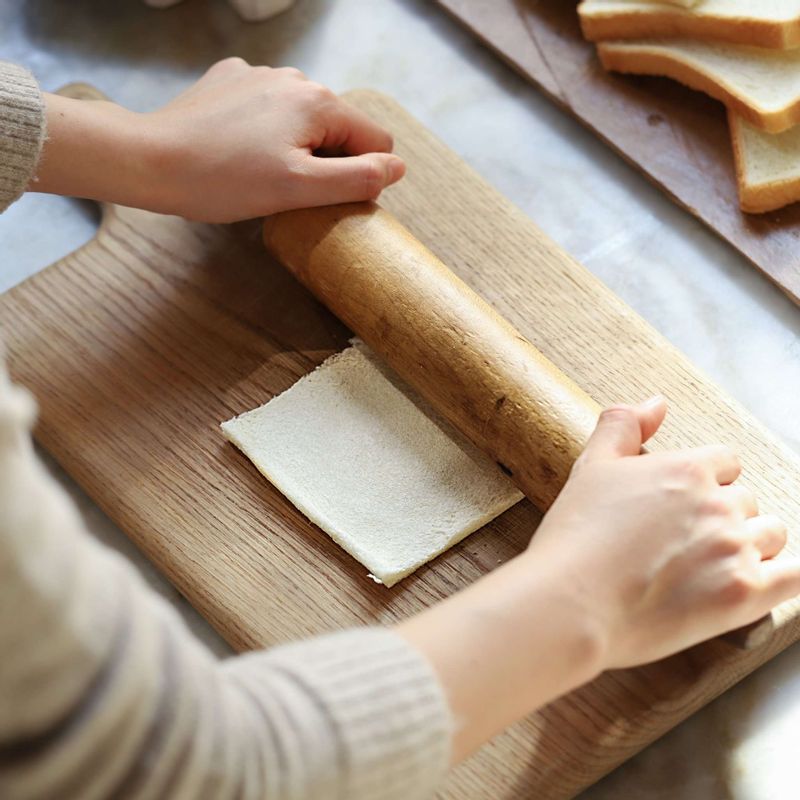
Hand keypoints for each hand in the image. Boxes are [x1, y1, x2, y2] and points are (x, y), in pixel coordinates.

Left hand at [34, 58, 404, 221]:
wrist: (150, 160)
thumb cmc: (225, 180)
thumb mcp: (300, 189)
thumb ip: (358, 178)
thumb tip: (397, 169)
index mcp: (319, 101)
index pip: (375, 142)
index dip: (361, 176)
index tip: (323, 198)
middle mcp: (294, 77)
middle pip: (339, 128)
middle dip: (326, 160)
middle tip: (287, 189)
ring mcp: (259, 74)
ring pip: (304, 118)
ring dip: (296, 145)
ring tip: (259, 171)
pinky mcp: (230, 80)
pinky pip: (268, 107)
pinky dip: (264, 129)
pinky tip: (238, 148)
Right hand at [400, 398, 799, 762]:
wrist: (570, 601)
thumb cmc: (576, 537)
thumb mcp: (591, 466)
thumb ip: (624, 425)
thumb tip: (656, 403)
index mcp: (686, 468)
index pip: (725, 463)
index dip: (705, 482)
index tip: (683, 506)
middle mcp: (718, 504)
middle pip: (745, 501)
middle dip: (722, 517)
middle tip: (685, 542)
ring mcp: (735, 549)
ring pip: (771, 535)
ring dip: (749, 546)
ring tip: (710, 566)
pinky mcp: (744, 595)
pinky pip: (795, 578)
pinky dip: (784, 577)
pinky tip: (758, 581)